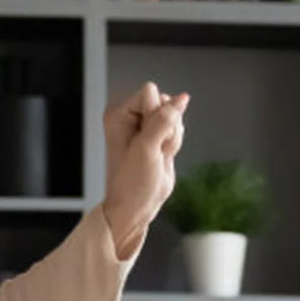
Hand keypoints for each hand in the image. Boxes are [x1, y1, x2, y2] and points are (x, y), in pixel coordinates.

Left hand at [102, 81, 187, 258]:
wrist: (136, 208)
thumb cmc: (132, 184)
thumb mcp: (147, 149)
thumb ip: (163, 119)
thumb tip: (182, 98)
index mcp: (118, 114)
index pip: (151, 92)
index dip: (156, 116)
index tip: (147, 140)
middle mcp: (129, 116)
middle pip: (165, 101)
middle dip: (166, 127)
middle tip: (154, 151)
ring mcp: (144, 125)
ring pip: (174, 115)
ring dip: (171, 138)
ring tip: (157, 156)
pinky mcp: (156, 134)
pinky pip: (177, 128)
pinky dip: (174, 143)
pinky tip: (162, 156)